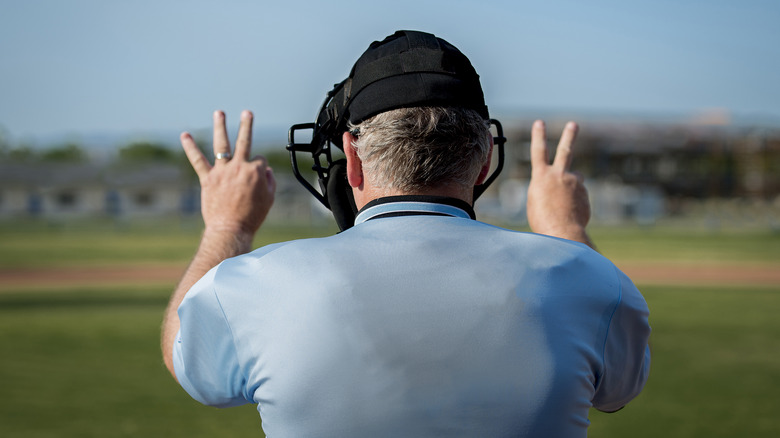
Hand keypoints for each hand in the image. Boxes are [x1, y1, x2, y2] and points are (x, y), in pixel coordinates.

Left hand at [180, 110, 275, 235]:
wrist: (231, 229)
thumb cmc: (252, 217)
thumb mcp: (269, 199)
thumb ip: (269, 181)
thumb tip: (265, 169)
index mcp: (256, 172)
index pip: (259, 160)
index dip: (259, 167)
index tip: (256, 177)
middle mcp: (239, 167)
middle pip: (245, 141)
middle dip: (246, 125)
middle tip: (247, 112)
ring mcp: (222, 171)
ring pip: (222, 144)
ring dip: (220, 127)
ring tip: (219, 113)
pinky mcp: (207, 179)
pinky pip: (197, 160)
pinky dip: (190, 147)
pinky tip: (184, 135)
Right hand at [527, 120, 592, 246]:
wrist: (562, 232)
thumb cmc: (543, 220)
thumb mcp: (536, 201)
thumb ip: (548, 187)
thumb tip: (566, 185)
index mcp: (541, 176)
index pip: (538, 151)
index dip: (538, 136)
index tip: (540, 122)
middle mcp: (559, 175)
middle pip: (565, 150)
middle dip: (569, 136)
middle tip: (573, 124)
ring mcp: (575, 183)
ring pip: (574, 180)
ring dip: (570, 188)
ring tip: (563, 205)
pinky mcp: (585, 194)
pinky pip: (579, 196)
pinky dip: (575, 204)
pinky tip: (569, 215)